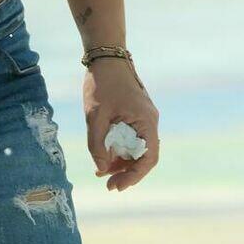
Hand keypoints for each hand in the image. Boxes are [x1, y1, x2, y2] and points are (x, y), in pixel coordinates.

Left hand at [84, 57, 159, 192]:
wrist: (105, 56)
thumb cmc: (101, 84)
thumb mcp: (94, 116)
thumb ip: (97, 144)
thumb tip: (102, 168)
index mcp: (146, 122)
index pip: (148, 158)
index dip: (134, 176)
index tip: (116, 186)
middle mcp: (149, 122)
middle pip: (143, 155)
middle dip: (126, 171)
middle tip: (107, 184)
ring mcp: (143, 118)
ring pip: (136, 147)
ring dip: (121, 161)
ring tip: (101, 173)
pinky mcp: (134, 114)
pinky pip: (131, 137)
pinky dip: (119, 148)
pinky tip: (103, 157)